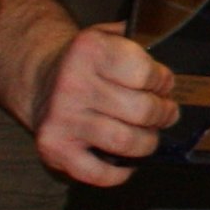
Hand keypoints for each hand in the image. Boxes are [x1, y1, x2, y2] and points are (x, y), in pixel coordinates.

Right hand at [30, 22, 178, 185]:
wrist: (40, 78)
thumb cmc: (87, 62)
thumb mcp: (108, 35)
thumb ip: (137, 38)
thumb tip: (170, 47)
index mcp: (89, 50)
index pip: (145, 73)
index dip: (163, 83)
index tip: (164, 86)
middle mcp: (72, 83)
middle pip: (141, 110)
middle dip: (163, 114)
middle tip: (165, 113)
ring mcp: (61, 118)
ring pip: (125, 142)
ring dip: (147, 142)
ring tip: (149, 135)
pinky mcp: (54, 148)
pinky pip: (97, 173)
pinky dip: (119, 173)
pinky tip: (126, 162)